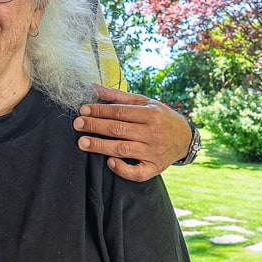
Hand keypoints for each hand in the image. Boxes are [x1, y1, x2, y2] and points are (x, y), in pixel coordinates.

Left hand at [74, 85, 192, 181]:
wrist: (184, 138)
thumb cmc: (160, 117)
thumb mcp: (144, 102)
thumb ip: (118, 97)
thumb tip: (93, 87)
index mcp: (152, 114)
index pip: (120, 112)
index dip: (100, 111)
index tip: (83, 110)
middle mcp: (154, 133)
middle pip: (119, 130)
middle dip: (95, 126)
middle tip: (77, 124)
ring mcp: (154, 152)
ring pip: (123, 150)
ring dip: (100, 146)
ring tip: (82, 143)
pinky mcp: (155, 168)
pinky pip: (137, 173)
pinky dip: (122, 169)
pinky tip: (109, 162)